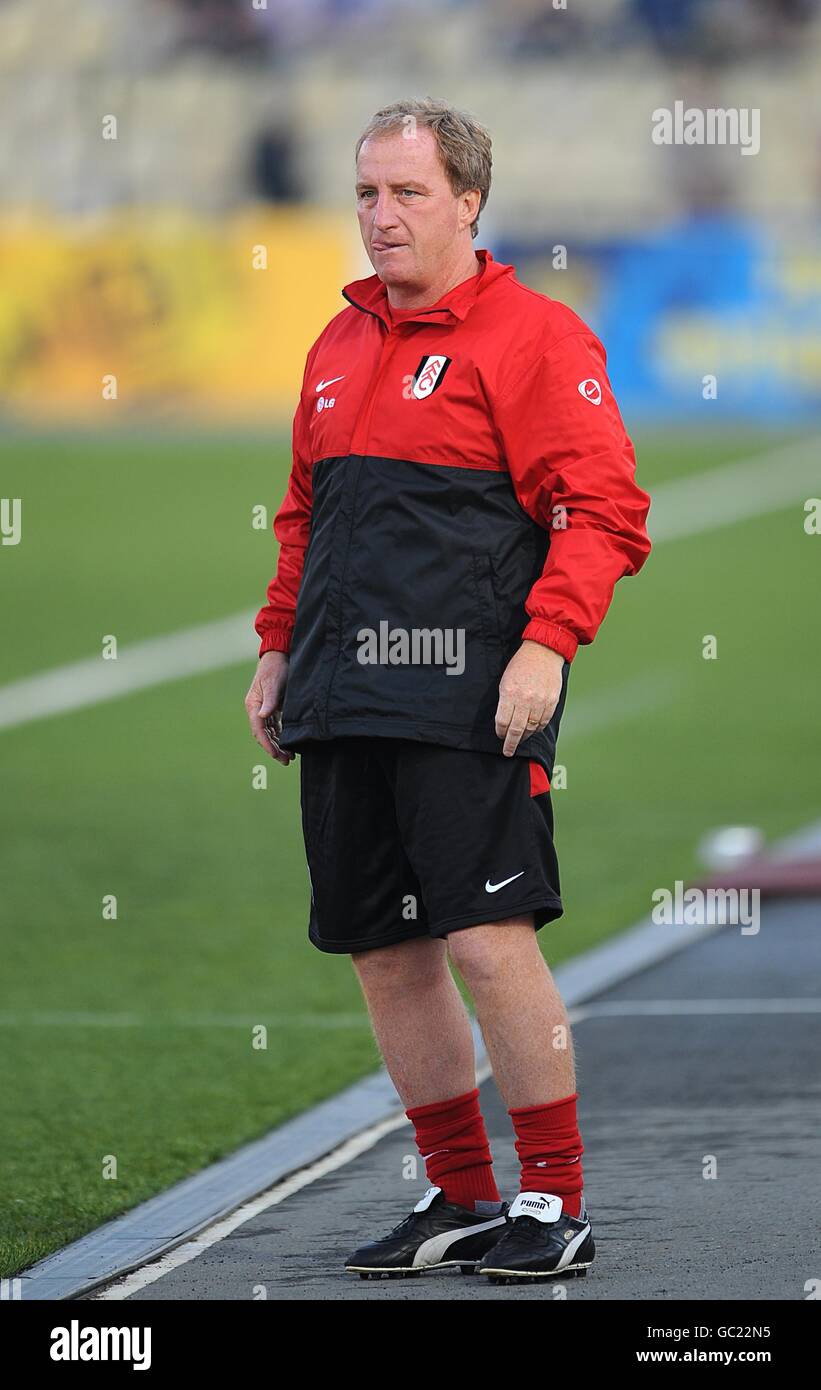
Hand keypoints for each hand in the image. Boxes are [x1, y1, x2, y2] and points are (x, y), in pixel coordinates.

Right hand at [245, 650, 294, 764]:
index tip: (277, 754)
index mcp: (253, 705)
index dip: (267, 744)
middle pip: (263, 735)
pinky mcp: (273, 708)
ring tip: (289, 757)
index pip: (258, 730)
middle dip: (274, 749)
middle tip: (286, 760)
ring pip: (269, 733)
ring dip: (278, 745)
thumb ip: (270, 700)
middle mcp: (257, 710)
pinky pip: (275, 727)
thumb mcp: (273, 683)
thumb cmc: (275, 668)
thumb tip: (262, 716)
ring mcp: (264, 710)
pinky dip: (281, 737)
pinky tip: (289, 744)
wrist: (279, 655)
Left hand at [495, 640, 564, 756]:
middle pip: (516, 729)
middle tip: (508, 751)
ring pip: (531, 728)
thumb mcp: (505, 680)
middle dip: (511, 743)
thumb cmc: (521, 665)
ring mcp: (540, 701)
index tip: (500, 736)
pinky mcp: (551, 701)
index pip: (502, 721)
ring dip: (525, 737)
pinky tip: (533, 730)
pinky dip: (537, 729)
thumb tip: (503, 721)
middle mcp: (524, 700)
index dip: (500, 732)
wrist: (543, 652)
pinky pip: (543, 722)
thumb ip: (504, 701)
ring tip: (521, 740)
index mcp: (509, 693)